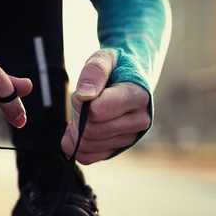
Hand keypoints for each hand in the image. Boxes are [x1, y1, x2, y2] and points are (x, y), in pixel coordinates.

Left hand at [61, 49, 150, 164]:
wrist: (129, 81)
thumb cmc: (115, 68)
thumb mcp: (105, 58)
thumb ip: (94, 71)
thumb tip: (85, 95)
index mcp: (138, 97)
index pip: (97, 111)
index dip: (81, 101)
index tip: (84, 92)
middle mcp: (140, 121)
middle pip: (91, 130)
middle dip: (79, 115)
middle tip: (83, 103)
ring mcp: (131, 138)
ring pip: (87, 145)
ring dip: (77, 129)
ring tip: (85, 113)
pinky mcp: (118, 149)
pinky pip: (87, 157)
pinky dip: (76, 145)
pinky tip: (79, 130)